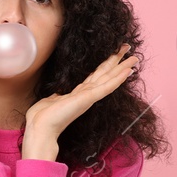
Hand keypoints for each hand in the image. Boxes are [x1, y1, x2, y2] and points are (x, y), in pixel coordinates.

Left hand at [23, 44, 137, 146]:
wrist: (41, 128)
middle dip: (117, 61)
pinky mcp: (88, 98)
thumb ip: (58, 95)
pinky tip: (128, 71)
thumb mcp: (52, 100)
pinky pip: (106, 87)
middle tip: (129, 48)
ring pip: (109, 78)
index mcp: (79, 93)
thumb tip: (58, 94)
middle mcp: (87, 94)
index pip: (96, 76)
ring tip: (135, 57)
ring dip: (122, 67)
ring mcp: (89, 97)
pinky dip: (118, 79)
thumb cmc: (42, 117)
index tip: (114, 55)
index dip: (106, 65)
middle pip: (106, 74)